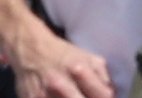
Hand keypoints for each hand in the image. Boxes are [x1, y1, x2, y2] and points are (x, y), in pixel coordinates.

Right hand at [4, 20, 119, 97]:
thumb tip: (112, 94)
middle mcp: (61, 85)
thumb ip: (102, 75)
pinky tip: (59, 96)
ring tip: (72, 94)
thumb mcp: (87, 57)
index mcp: (78, 70)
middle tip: (88, 96)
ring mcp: (44, 95)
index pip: (102, 95)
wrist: (29, 49)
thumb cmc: (62, 54)